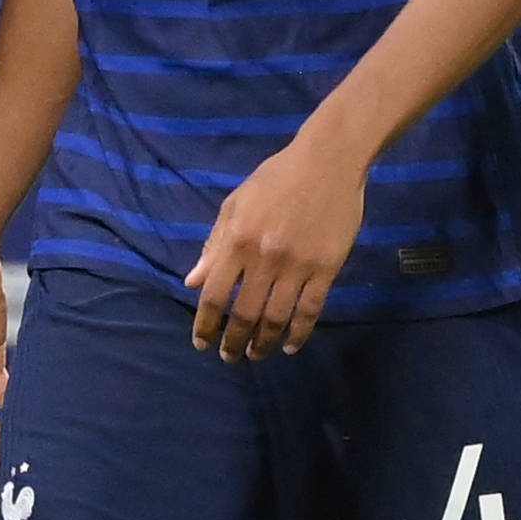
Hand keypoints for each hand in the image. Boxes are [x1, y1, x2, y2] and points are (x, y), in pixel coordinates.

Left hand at [183, 126, 367, 358]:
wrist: (328, 161)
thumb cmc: (276, 179)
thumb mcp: (235, 205)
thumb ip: (214, 245)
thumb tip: (192, 283)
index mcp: (237, 241)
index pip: (214, 295)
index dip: (205, 324)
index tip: (201, 343)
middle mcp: (264, 258)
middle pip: (244, 313)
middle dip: (233, 342)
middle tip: (229, 357)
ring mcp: (298, 265)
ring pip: (276, 317)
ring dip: (263, 343)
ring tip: (256, 355)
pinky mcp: (327, 268)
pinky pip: (311, 310)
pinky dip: (299, 333)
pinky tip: (290, 346)